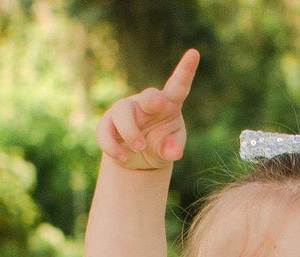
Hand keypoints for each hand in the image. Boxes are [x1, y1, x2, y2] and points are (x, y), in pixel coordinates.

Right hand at [95, 48, 198, 171]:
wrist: (138, 159)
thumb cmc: (160, 146)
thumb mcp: (169, 150)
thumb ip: (172, 149)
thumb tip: (174, 152)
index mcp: (168, 104)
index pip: (178, 87)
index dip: (185, 71)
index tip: (194, 53)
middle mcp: (146, 103)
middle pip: (147, 96)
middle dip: (152, 99)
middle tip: (159, 104)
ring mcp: (125, 111)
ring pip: (122, 112)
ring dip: (130, 132)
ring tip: (140, 147)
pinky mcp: (108, 124)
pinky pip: (105, 131)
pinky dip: (112, 146)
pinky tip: (123, 157)